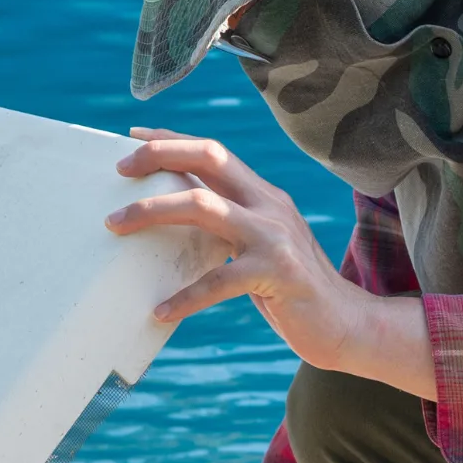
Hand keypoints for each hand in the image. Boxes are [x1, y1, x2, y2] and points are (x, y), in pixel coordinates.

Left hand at [109, 130, 436, 398]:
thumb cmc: (290, 290)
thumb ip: (227, 228)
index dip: (172, 140)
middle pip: (210, 157)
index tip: (131, 138)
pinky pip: (217, 280)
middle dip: (160, 155)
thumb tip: (173, 220)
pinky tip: (160, 312)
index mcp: (263, 195)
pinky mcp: (276, 274)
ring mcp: (274, 236)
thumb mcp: (259, 247)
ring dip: (152, 211)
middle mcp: (269, 204)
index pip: (214, 150)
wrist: (347, 325)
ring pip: (202, 205)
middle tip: (118, 170)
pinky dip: (185, 297)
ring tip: (115, 227)